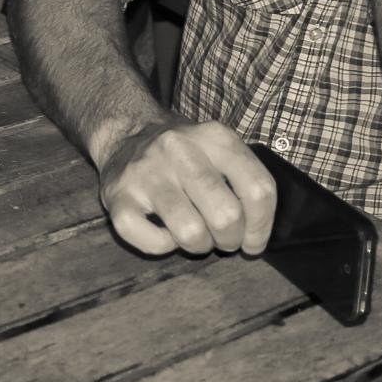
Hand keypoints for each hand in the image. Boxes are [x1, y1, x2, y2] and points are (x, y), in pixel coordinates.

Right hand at [97, 119, 274, 256]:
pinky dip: (163, 247)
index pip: (258, 189)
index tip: (252, 241)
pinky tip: (163, 232)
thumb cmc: (183, 153)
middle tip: (221, 238)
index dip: (262, 226)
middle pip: (227, 215)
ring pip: (190, 232)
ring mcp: (147, 172)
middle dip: (230, 240)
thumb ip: (243, 179)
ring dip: (199, 245)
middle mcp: (180, 150)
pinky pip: (152, 242)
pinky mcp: (119, 196)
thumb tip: (256, 233)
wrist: (124, 133)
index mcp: (214, 138)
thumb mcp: (218, 148)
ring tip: (194, 236)